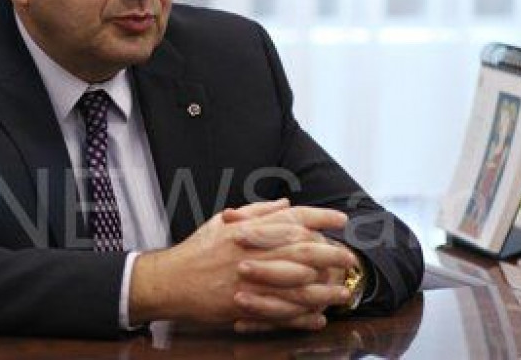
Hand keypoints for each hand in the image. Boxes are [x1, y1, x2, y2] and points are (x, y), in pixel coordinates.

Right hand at [128, 201, 352, 329]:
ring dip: (324, 288)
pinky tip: (318, 318)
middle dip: (331, 252)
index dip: (320, 216)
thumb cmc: (197, 249)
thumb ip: (256, 212)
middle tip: (350, 257)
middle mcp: (253, 251)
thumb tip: (285, 204)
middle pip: (302, 249)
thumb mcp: (223, 221)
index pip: (292, 218)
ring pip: (297, 284)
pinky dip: (302, 316)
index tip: (341, 219)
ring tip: (343, 292)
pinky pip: (281, 312)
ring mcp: (250, 280)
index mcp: (248, 228)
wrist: (170, 280)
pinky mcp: (246, 305)